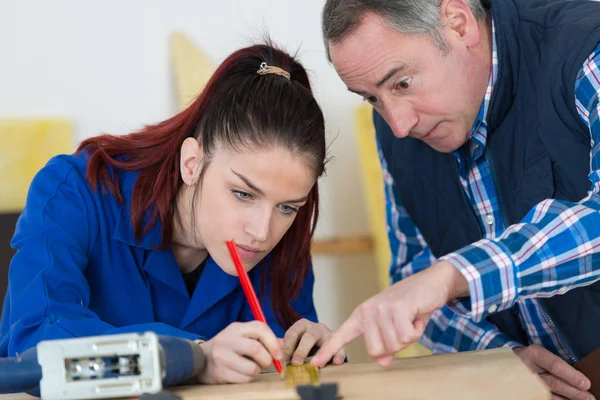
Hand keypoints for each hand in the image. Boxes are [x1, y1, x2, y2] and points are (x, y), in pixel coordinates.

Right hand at [197, 321, 281, 383]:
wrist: (201, 358)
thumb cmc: (229, 347)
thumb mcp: (243, 336)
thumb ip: (263, 338)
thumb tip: (282, 345)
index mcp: (236, 328)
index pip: (259, 328)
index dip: (273, 341)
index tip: (278, 353)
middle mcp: (228, 340)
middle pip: (255, 349)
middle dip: (267, 359)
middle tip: (267, 363)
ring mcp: (222, 356)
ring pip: (251, 368)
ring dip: (258, 371)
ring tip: (253, 368)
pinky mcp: (220, 372)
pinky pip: (244, 380)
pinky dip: (249, 379)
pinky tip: (244, 374)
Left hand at [282, 319, 344, 365]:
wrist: (325, 343)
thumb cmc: (305, 343)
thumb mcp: (294, 341)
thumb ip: (285, 344)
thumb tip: (274, 347)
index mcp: (302, 325)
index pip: (293, 333)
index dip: (287, 346)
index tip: (283, 357)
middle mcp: (316, 328)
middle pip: (309, 337)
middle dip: (302, 350)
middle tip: (296, 362)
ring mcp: (329, 336)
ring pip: (327, 341)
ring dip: (321, 353)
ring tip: (315, 364)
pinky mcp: (341, 345)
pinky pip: (341, 349)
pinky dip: (339, 356)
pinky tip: (336, 362)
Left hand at [311, 260, 466, 367]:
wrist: (429, 283)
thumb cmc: (409, 306)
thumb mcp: (393, 327)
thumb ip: (385, 345)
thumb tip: (382, 363)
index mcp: (361, 316)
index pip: (341, 336)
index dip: (328, 350)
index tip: (315, 363)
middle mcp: (368, 311)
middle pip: (375, 351)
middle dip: (395, 346)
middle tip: (403, 328)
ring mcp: (381, 308)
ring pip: (394, 345)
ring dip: (409, 336)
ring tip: (410, 319)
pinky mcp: (397, 308)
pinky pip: (408, 336)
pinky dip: (418, 330)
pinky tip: (417, 316)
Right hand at [514, 345, 593, 399]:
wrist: (508, 362)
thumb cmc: (530, 357)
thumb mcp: (541, 354)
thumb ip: (556, 363)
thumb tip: (579, 378)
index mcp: (534, 354)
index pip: (555, 365)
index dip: (572, 376)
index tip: (586, 384)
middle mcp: (528, 368)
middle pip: (554, 383)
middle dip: (573, 392)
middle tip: (589, 397)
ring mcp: (525, 382)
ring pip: (549, 394)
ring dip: (566, 399)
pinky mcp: (525, 391)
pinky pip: (543, 398)